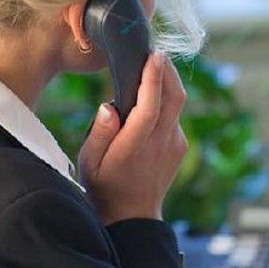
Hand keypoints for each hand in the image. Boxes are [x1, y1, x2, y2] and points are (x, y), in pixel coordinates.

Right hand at [79, 53, 186, 225]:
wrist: (132, 216)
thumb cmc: (104, 186)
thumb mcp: (89, 162)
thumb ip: (99, 134)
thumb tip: (108, 106)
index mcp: (135, 145)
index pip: (151, 106)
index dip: (154, 78)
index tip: (154, 55)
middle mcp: (160, 143)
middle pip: (174, 98)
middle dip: (168, 70)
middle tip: (155, 51)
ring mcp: (174, 144)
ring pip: (178, 105)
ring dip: (168, 82)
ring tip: (154, 65)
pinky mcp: (179, 146)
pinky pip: (176, 116)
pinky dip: (166, 101)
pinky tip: (153, 97)